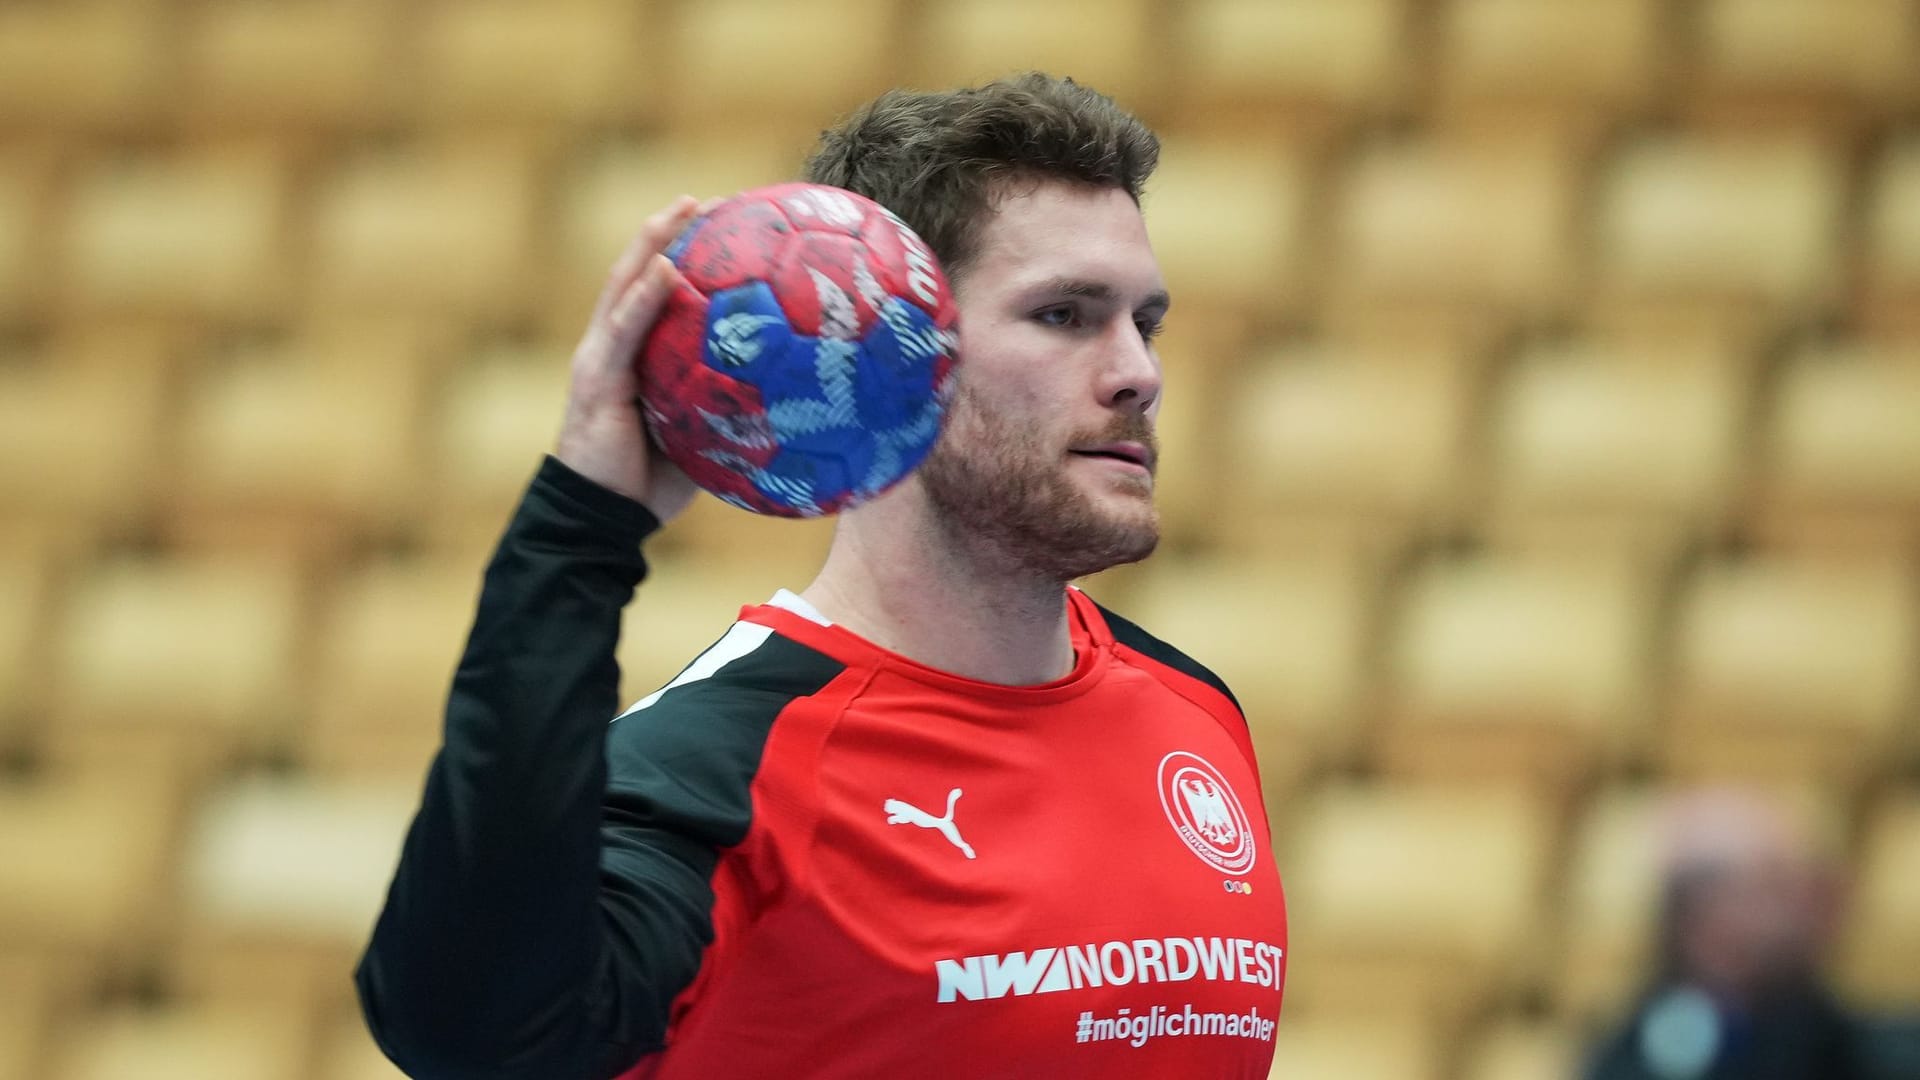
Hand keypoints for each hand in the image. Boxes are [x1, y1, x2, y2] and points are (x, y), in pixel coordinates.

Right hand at [555, 197, 704, 521]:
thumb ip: (730, 410)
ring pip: (625, 284)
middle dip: (672, 230)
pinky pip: (623, 329)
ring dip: (656, 241)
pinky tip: (669, 267)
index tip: (727, 225)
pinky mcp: (595, 377)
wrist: (602, 520)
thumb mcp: (701, 438)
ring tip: (686, 208)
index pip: (660, 292)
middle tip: (713, 200)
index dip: (687, 254)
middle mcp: (613, 346)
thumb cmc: (652, 485)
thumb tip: (793, 401)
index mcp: (636, 357)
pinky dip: (645, 296)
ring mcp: (599, 356)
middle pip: (641, 272)